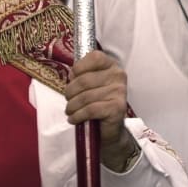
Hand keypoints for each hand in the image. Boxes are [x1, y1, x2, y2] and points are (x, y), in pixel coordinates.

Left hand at [64, 50, 138, 171]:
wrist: (108, 129)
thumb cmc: (96, 102)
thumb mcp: (88, 84)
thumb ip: (81, 75)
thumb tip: (71, 75)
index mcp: (111, 65)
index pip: (94, 57)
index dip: (78, 68)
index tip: (71, 78)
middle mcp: (118, 75)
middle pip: (85, 80)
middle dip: (70, 91)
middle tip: (68, 99)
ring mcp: (120, 91)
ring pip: (86, 96)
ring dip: (72, 106)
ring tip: (69, 111)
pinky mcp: (118, 108)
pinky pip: (90, 109)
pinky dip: (78, 115)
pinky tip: (73, 118)